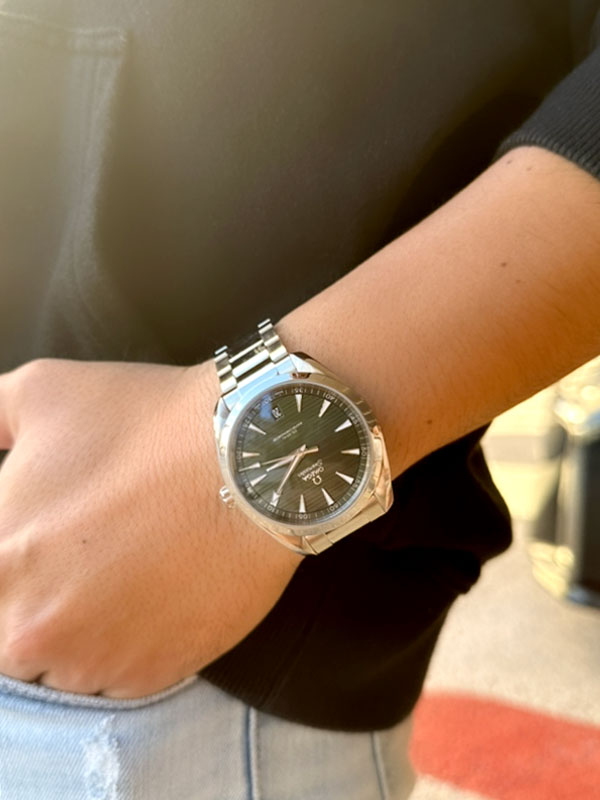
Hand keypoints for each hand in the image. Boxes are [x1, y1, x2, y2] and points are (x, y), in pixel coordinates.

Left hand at [0, 358, 302, 697]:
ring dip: (86, 631)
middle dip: (43, 601)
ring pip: (68, 665)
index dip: (19, 564)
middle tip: (90, 558)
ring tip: (130, 575)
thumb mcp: (41, 392)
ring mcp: (96, 662)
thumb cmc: (147, 420)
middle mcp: (31, 629)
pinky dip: (134, 646)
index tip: (49, 546)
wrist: (249, 457)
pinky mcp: (153, 676)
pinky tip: (161, 593)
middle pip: (18, 635)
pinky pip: (123, 678)